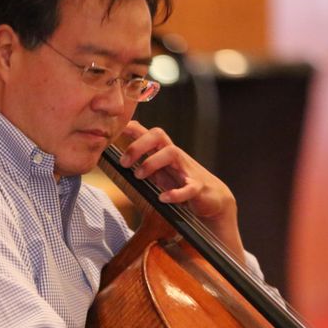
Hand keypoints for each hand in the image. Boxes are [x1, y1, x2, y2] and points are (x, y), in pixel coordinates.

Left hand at [117, 120, 244, 260]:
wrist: (213, 198)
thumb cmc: (182, 182)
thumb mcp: (161, 171)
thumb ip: (145, 161)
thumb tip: (122, 156)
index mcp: (164, 152)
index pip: (149, 133)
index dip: (133, 129)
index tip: (115, 130)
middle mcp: (175, 157)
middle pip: (158, 136)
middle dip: (138, 145)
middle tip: (124, 163)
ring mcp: (187, 170)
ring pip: (172, 153)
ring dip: (152, 163)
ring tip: (139, 176)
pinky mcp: (198, 188)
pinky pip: (189, 187)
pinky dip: (175, 193)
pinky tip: (163, 198)